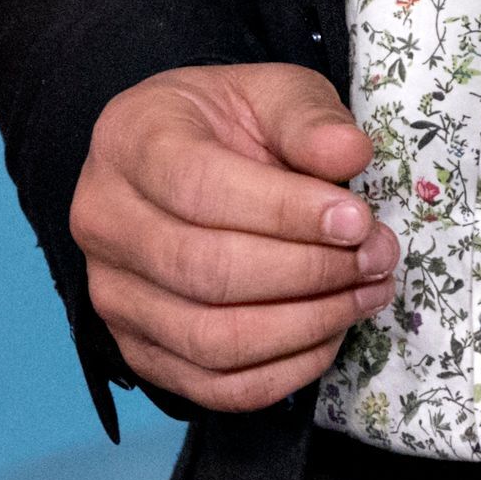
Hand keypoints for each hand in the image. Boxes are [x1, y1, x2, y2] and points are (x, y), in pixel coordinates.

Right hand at [70, 61, 390, 409]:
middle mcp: (104, 222)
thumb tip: (349, 155)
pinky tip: (331, 334)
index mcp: (129, 141)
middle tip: (377, 259)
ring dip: (306, 326)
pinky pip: (213, 387)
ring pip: (211, 339)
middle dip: (309, 272)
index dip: (287, 212)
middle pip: (206, 271)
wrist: (182, 160)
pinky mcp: (137, 350)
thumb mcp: (272, 93)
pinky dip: (285, 373)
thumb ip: (310, 120)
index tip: (357, 219)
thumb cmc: (230, 125)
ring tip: (366, 294)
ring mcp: (113, 295)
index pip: (201, 189)